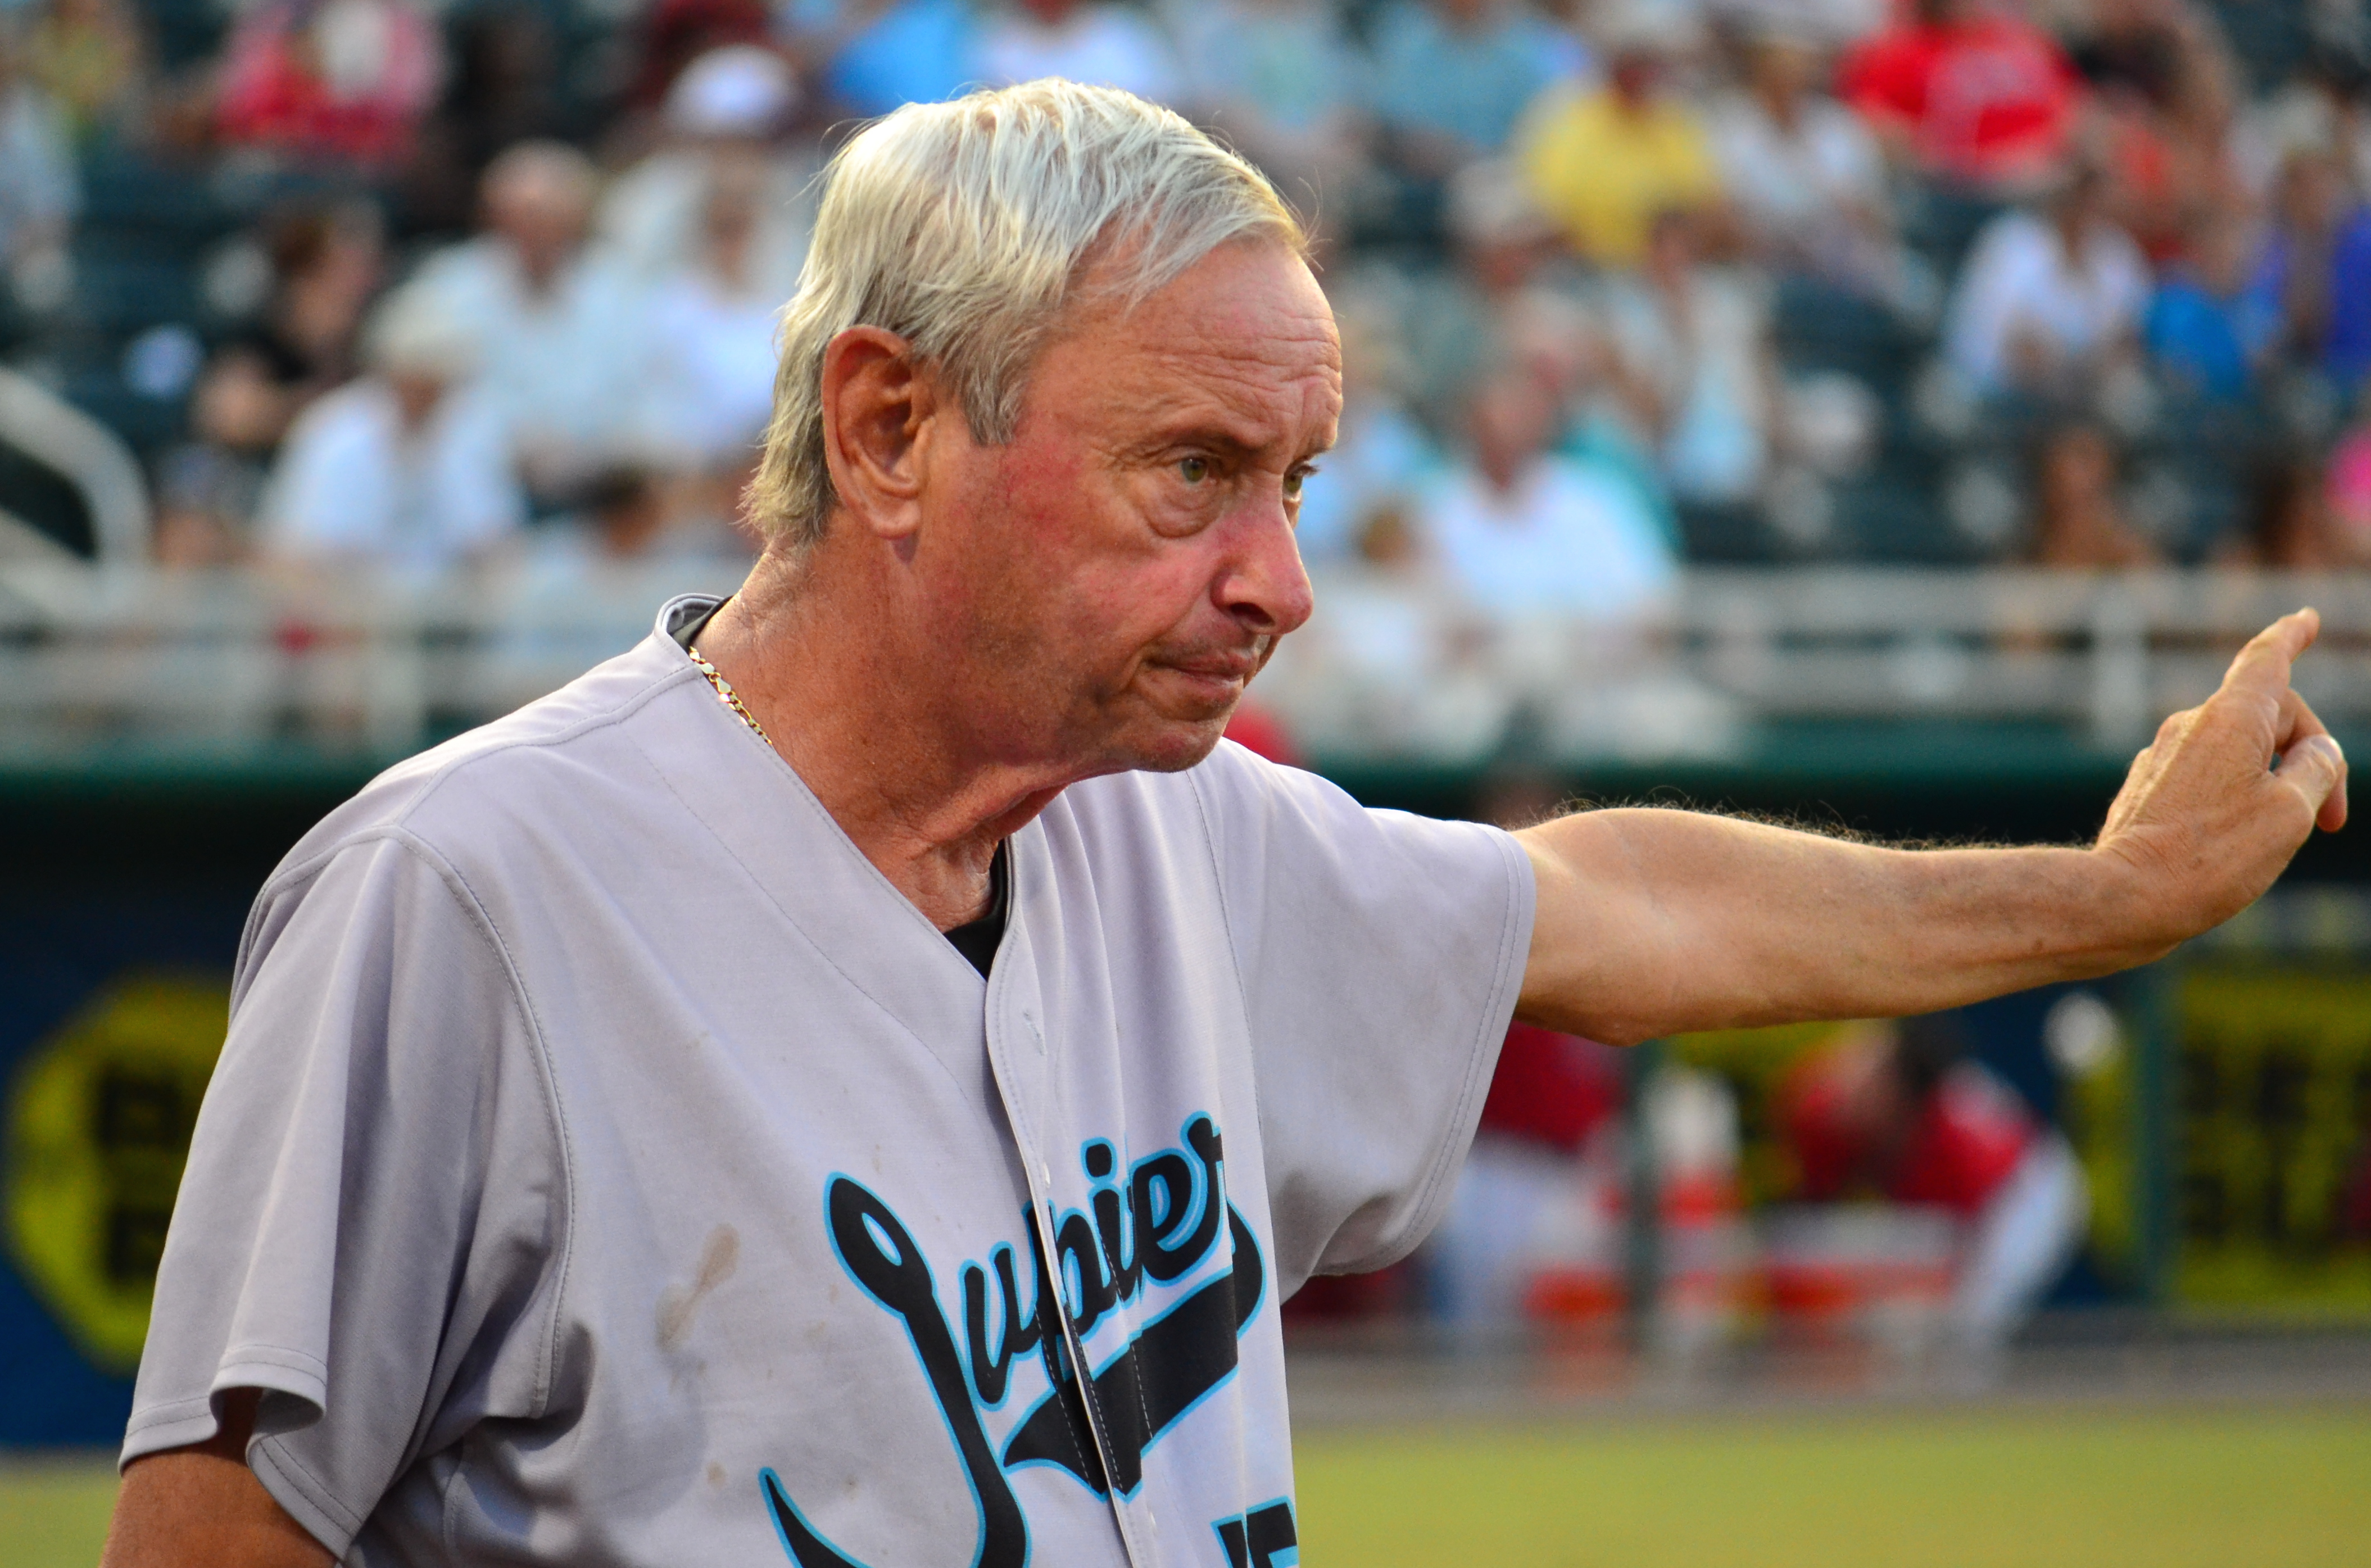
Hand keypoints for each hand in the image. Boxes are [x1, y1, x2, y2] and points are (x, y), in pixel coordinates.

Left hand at [2096, 609, 2346, 946]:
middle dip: (2311, 756)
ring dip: (2272, 783)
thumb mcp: (2292, 812)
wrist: (2125, 899)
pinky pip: (2206, 778)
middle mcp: (2190, 726)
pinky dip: (2234, 798)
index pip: (2266, 660)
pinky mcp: (2146, 788)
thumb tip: (2315, 750)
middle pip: (2269, 718)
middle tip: (2334, 822)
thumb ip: (2317, 769)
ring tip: (2276, 841)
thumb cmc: (2213, 857)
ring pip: (2238, 753)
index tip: (2305, 619)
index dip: (2291, 637)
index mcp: (2231, 718)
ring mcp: (2162, 756)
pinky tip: (2232, 847)